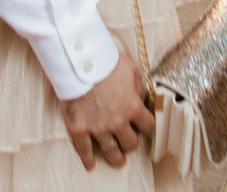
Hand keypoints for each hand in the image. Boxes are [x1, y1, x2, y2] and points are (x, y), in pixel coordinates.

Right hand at [62, 46, 154, 169]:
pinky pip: (84, 149)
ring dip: (116, 158)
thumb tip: (138, 97)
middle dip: (131, 142)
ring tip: (118, 161)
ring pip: (111, 151)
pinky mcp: (79, 128)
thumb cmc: (105, 62)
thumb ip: (136, 87)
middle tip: (128, 141)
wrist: (79, 61)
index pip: (148, 125)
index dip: (146, 125)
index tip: (143, 125)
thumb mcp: (130, 69)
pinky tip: (90, 165)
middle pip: (130, 143)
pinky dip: (87, 159)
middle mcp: (117, 122)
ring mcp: (97, 127)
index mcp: (132, 107)